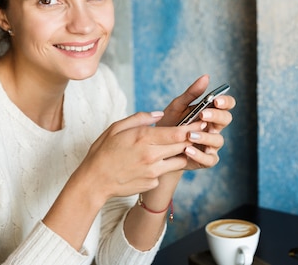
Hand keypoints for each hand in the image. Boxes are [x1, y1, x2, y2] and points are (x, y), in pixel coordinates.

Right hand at [77, 111, 196, 202]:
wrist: (94, 181)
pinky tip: (153, 164)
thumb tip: (159, 114)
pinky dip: (164, 167)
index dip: (193, 127)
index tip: (202, 121)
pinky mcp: (152, 183)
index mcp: (143, 138)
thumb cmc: (103, 151)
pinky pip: (165, 172)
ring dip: (182, 153)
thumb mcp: (116, 127)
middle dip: (193, 138)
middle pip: (182, 145)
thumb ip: (140, 118)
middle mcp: (151, 155)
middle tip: (199, 131)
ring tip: (178, 147)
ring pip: (179, 160)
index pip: (177, 132)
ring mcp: (153, 171)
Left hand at [158, 75, 235, 169]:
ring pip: (218, 140)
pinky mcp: (205, 160)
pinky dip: (199, 155)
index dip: (226, 101)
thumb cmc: (170, 123)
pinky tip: (187, 150)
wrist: (158, 147)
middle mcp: (214, 128)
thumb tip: (206, 77)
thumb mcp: (178, 106)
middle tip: (202, 115)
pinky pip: (209, 159)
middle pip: (226, 120)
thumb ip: (192, 93)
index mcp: (210, 112)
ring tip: (190, 135)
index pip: (227, 105)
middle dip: (216, 116)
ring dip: (205, 137)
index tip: (216, 100)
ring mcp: (211, 145)